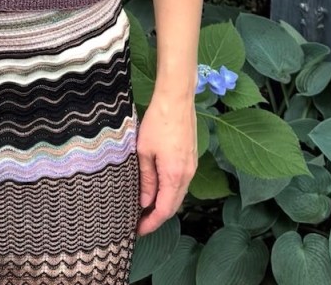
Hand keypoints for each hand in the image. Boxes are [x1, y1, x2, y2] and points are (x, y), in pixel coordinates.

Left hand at [135, 92, 197, 235]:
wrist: (177, 98)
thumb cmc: (158, 121)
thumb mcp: (144, 151)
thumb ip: (146, 179)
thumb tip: (145, 202)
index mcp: (174, 175)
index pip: (164, 210)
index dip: (151, 223)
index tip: (138, 231)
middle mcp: (187, 174)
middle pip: (173, 205)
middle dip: (157, 217)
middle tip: (139, 222)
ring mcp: (192, 166)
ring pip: (178, 194)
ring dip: (164, 203)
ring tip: (145, 207)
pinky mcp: (192, 157)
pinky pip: (181, 182)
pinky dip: (170, 191)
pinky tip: (157, 188)